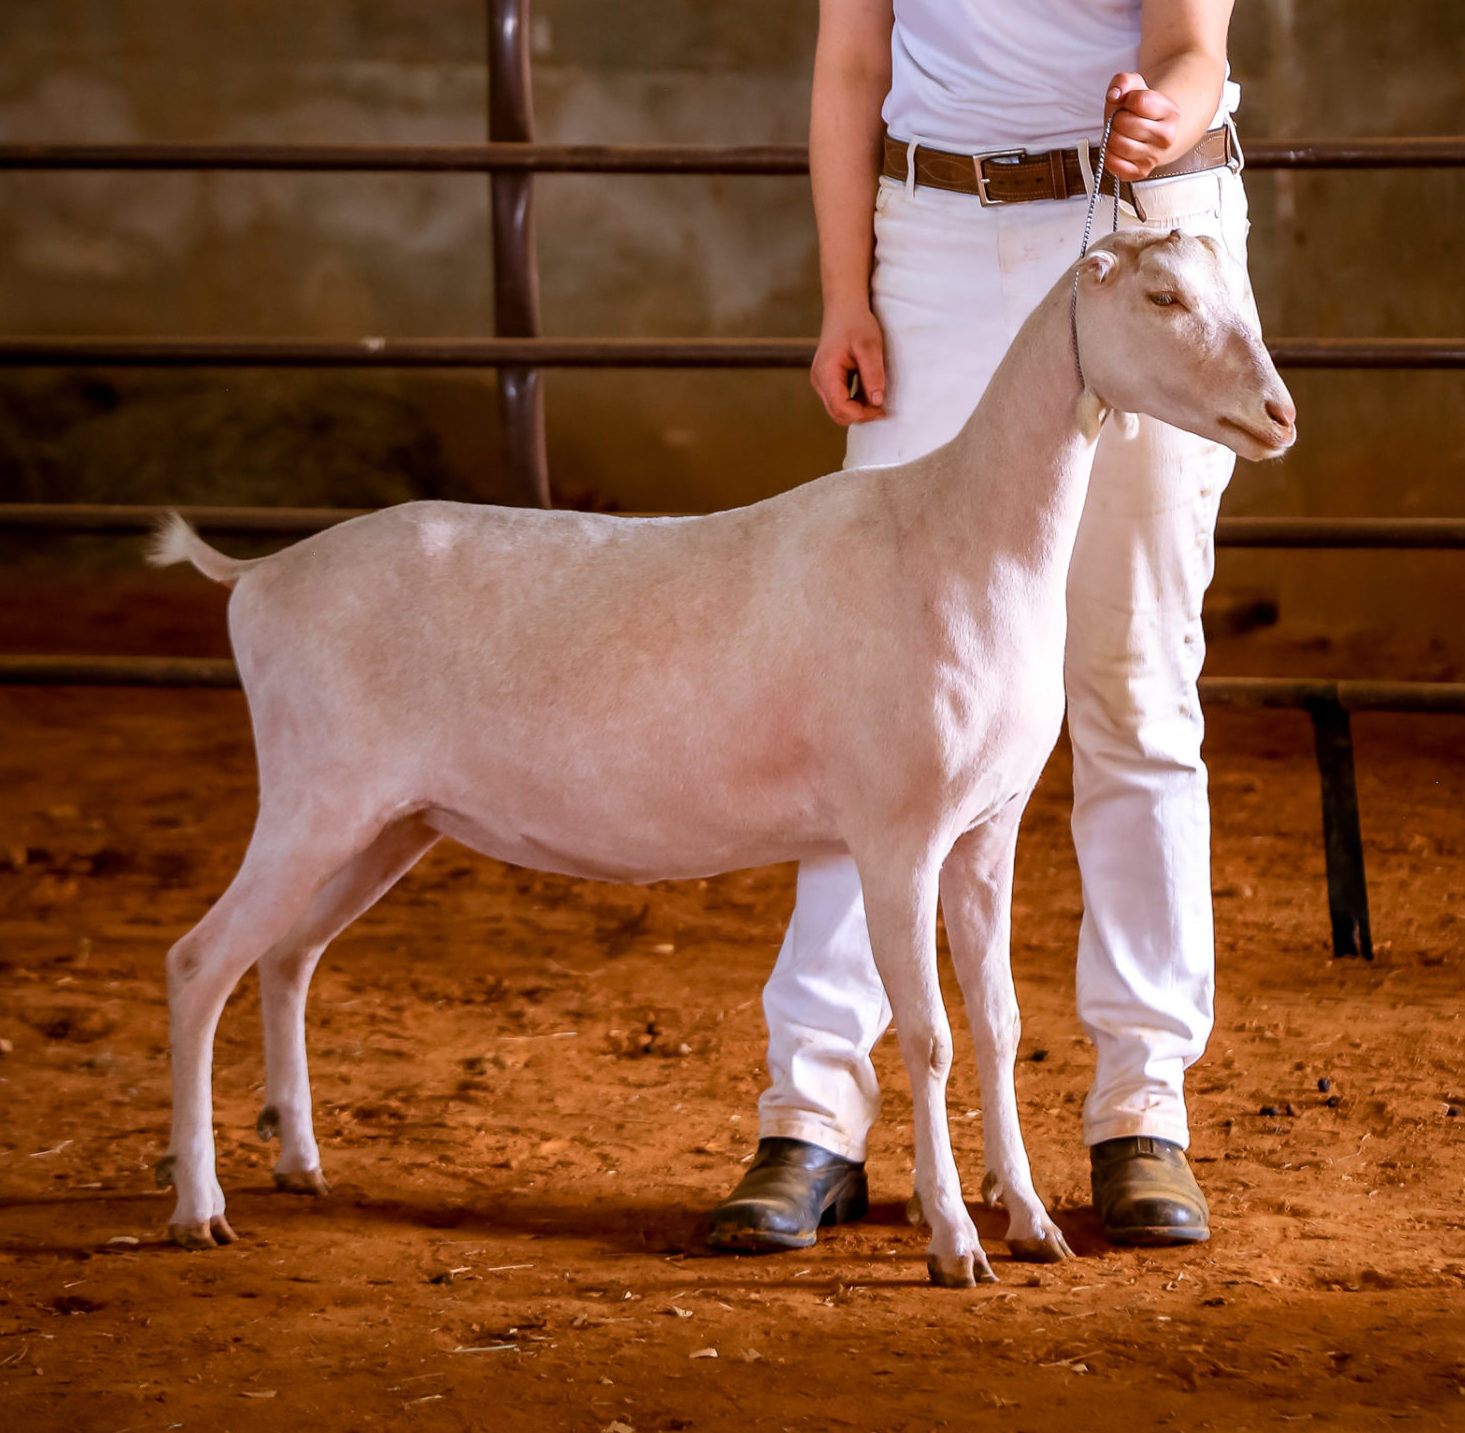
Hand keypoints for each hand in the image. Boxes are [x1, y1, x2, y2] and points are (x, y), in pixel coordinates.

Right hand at [810, 305, 886, 424]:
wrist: (844, 309)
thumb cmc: (856, 323)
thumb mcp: (870, 346)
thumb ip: (873, 374)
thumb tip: (877, 402)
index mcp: (826, 372)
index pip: (840, 408)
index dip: (862, 414)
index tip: (882, 409)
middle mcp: (818, 380)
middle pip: (837, 414)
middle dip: (860, 414)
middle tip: (881, 407)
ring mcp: (820, 382)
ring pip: (837, 410)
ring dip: (858, 409)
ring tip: (876, 396)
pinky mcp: (825, 381)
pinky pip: (838, 401)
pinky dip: (854, 402)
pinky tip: (867, 392)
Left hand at [1100, 72, 1180, 181]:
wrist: (1148, 131)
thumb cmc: (1138, 110)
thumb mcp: (1134, 86)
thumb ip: (1123, 81)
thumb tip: (1114, 96)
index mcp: (1170, 112)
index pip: (1139, 101)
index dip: (1127, 100)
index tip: (1131, 104)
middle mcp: (1167, 136)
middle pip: (1125, 124)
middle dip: (1117, 119)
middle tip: (1123, 121)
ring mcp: (1155, 157)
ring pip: (1118, 144)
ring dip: (1111, 137)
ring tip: (1120, 134)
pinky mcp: (1140, 172)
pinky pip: (1114, 164)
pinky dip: (1108, 155)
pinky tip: (1116, 149)